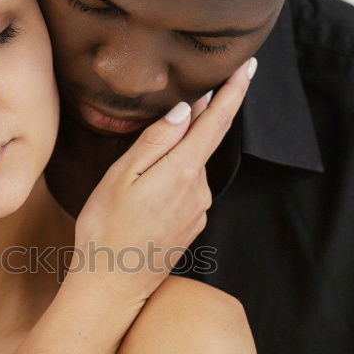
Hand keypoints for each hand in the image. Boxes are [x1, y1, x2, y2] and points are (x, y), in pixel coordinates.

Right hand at [68, 58, 255, 309]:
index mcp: (182, 172)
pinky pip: (186, 190)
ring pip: (191, 168)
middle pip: (203, 142)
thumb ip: (155, 141)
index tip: (247, 67)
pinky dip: (173, 179)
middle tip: (186, 98)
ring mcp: (198, 211)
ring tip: (143, 164)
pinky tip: (146, 192)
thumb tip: (184, 111)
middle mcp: (198, 190)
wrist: (112, 285)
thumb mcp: (120, 177)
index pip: (216, 123)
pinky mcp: (191, 226)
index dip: (233, 92)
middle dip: (199, 119)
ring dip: (177, 156)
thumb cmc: (106, 229)